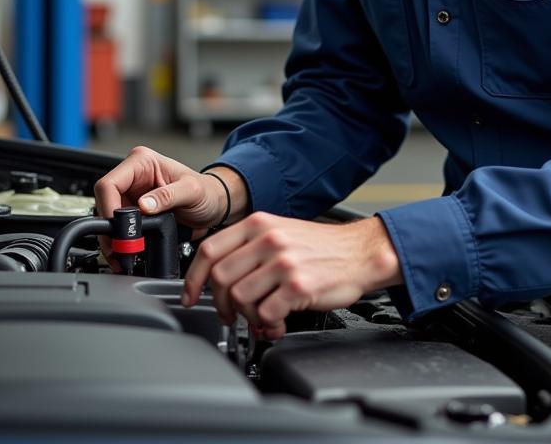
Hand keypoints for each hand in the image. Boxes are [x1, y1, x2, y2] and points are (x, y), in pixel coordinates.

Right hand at [94, 147, 243, 267]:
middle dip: (109, 227)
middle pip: (104, 201)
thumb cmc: (206, 192)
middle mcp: (133, 176)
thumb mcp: (192, 191)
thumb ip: (168, 196)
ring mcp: (131, 194)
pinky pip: (117, 227)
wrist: (214, 206)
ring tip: (121, 255)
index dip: (108, 207)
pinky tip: (125, 253)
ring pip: (107, 217)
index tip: (117, 228)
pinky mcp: (133, 212)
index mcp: (142, 162)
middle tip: (118, 248)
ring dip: (112, 238)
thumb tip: (143, 205)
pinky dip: (118, 242)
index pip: (110, 182)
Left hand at [182, 213, 400, 339]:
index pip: (209, 249)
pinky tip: (278, 323)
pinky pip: (266, 314)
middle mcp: (268, 239)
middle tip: (230, 315)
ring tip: (261, 320)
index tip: (189, 296)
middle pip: (220, 278)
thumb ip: (248, 248)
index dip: (193, 278)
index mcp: (258, 224)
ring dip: (247, 317)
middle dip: (220, 305)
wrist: (360, 252)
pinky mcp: (298, 286)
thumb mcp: (280, 232)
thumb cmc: (320, 247)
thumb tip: (216, 276)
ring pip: (240, 298)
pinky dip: (268, 325)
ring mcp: (283, 262)